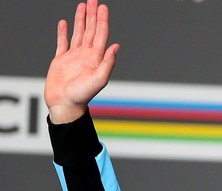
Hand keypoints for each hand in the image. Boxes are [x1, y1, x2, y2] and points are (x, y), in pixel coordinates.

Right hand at [44, 0, 118, 123]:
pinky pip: (62, 42)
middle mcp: (86, 56)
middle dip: (93, 15)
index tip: (103, 7)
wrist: (65, 105)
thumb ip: (108, 63)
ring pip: (78, 33)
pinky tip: (64, 23)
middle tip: (94, 0)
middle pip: (91, 31)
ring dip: (81, 20)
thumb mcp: (99, 79)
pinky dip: (63, 32)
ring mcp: (74, 57)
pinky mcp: (61, 60)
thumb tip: (116, 46)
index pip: (101, 35)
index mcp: (95, 59)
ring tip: (82, 6)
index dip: (102, 21)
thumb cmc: (82, 96)